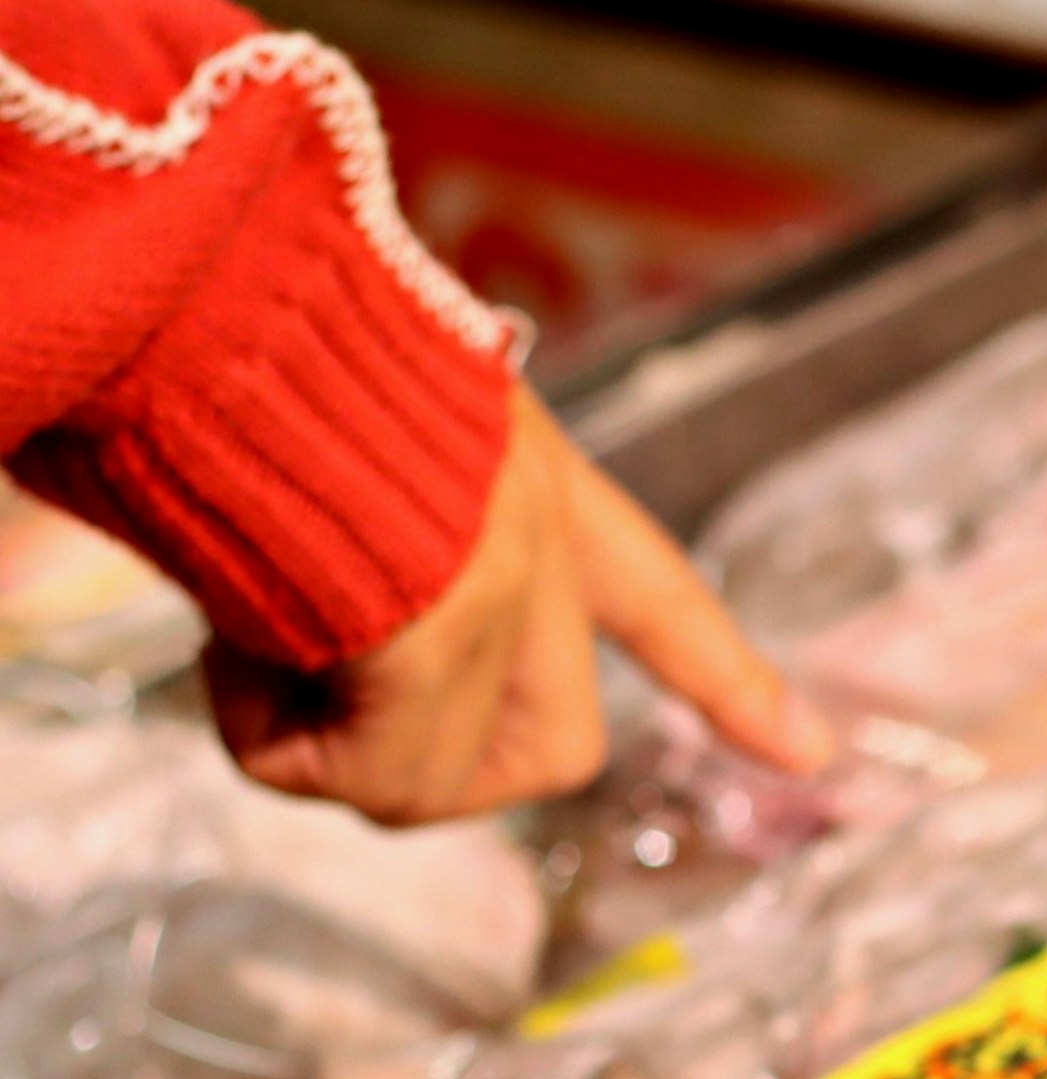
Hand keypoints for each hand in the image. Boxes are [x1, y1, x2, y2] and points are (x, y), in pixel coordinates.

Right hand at [204, 386, 832, 824]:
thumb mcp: (335, 453)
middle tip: (310, 696)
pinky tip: (228, 636)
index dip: (727, 679)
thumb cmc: (233, 351)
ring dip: (318, 744)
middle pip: (557, 749)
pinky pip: (371, 777)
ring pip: (435, 782)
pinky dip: (273, 739)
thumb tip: (317, 678)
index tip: (811, 751)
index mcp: (521, 463)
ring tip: (242, 626)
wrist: (203, 296)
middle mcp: (537, 525)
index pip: (650, 593)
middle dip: (432, 769)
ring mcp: (504, 581)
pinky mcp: (443, 633)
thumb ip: (382, 562)